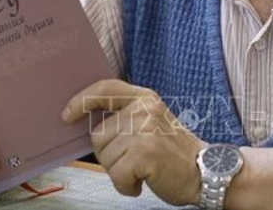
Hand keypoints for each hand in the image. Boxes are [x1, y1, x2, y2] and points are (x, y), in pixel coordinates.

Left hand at [62, 79, 205, 205]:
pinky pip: (116, 174)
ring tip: (143, 169)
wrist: (205, 171)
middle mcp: (144, 109)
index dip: (82, 100)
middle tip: (136, 159)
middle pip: (98, 135)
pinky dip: (126, 185)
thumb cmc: (174, 152)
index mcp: (145, 98)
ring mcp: (145, 129)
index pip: (105, 88)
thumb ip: (126, 116)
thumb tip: (86, 124)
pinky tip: (143, 181)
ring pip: (105, 157)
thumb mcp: (152, 121)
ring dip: (119, 171)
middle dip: (110, 154)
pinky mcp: (145, 152)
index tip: (67, 115)